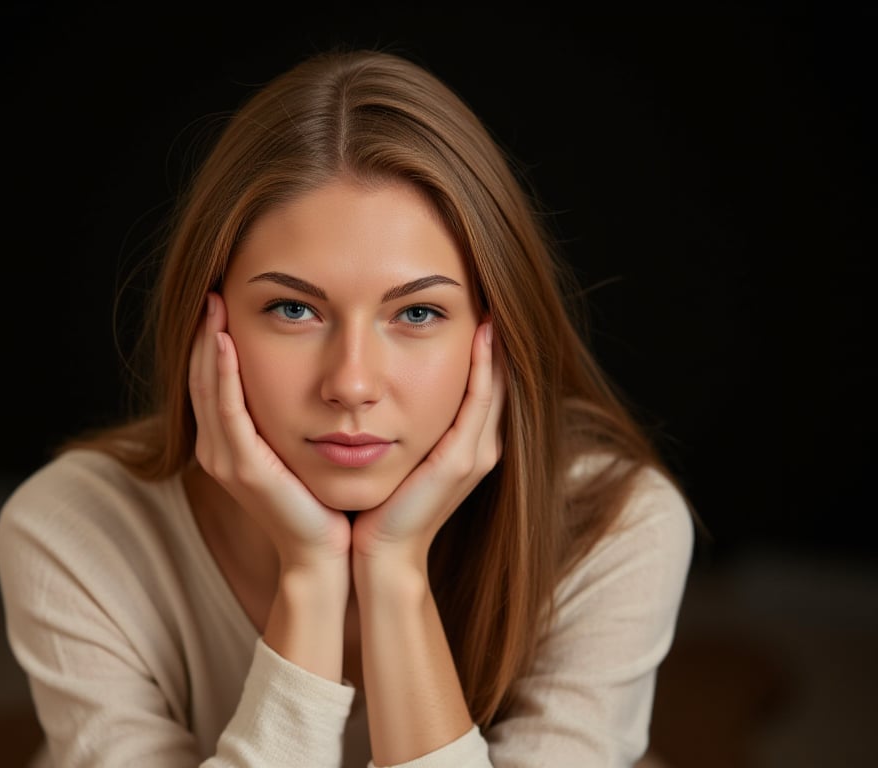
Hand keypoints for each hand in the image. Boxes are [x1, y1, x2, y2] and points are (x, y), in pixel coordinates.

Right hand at [188, 292, 351, 570]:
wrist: (325, 555)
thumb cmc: (320, 502)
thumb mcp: (298, 449)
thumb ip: (289, 415)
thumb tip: (307, 375)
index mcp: (228, 445)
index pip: (212, 381)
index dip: (212, 340)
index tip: (221, 299)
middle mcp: (216, 451)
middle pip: (202, 377)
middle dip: (205, 331)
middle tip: (211, 287)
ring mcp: (225, 460)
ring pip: (208, 388)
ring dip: (209, 342)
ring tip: (213, 301)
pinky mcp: (244, 468)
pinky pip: (228, 410)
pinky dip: (224, 373)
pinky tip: (226, 341)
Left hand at [351, 322, 504, 569]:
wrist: (379, 554)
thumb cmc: (379, 504)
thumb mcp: (396, 454)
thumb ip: (401, 423)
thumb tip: (380, 387)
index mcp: (466, 444)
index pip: (484, 383)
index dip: (486, 346)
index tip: (479, 303)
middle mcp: (481, 446)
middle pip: (498, 379)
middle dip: (497, 338)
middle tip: (493, 291)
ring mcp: (476, 454)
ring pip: (496, 386)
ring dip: (497, 345)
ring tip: (494, 302)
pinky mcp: (461, 461)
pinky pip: (479, 403)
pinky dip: (484, 368)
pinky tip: (483, 336)